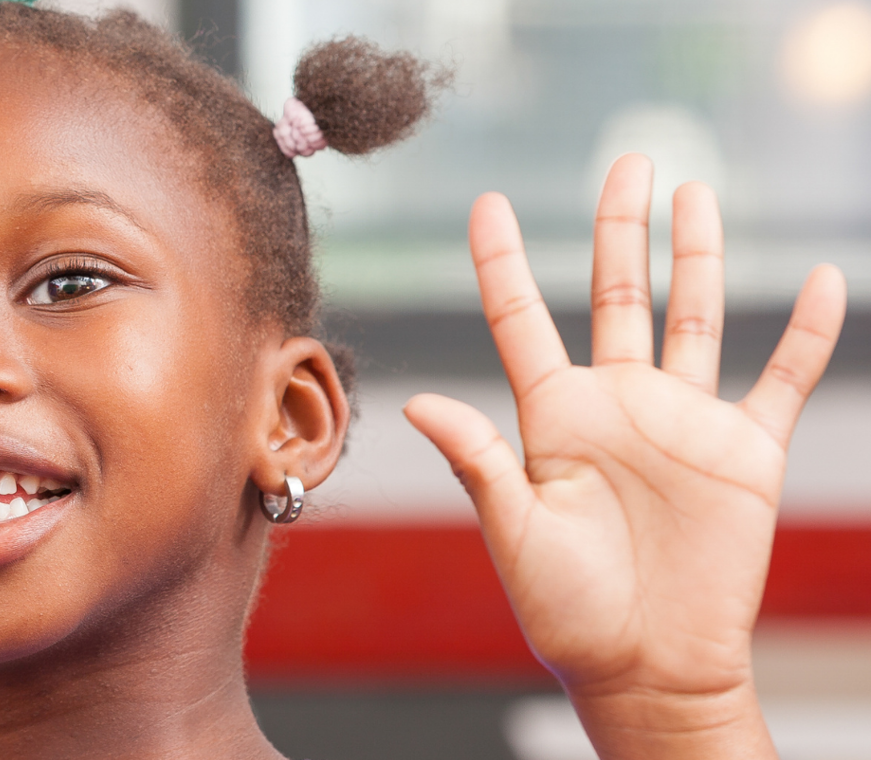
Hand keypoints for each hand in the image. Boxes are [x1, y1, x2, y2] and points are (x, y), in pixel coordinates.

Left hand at [404, 154, 845, 758]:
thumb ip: (479, 463)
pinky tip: (824, 280)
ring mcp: (683, 422)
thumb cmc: (567, 609)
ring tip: (698, 192)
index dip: (501, 261)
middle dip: (620, 227)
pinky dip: (808, 332)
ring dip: (699, 255)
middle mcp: (617, 404)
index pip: (520, 319)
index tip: (488, 203)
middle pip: (617, 293)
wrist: (646, 664)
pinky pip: (783, 379)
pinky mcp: (745, 451)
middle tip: (628, 159)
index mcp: (552, 417)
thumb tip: (418, 406)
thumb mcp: (514, 532)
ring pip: (695, 316)